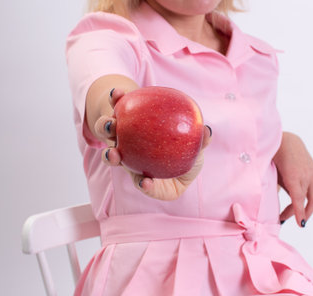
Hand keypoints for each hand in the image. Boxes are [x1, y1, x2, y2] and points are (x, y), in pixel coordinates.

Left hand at [93, 88, 211, 200]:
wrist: (176, 131)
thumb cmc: (188, 149)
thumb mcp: (198, 151)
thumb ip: (201, 144)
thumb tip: (207, 132)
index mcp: (150, 174)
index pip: (146, 184)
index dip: (145, 186)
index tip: (145, 181)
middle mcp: (131, 158)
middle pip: (117, 160)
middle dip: (111, 158)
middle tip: (114, 153)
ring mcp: (123, 139)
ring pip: (110, 137)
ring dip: (105, 130)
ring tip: (110, 123)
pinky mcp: (122, 119)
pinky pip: (118, 110)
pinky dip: (117, 102)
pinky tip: (118, 93)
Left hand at [273, 132, 312, 226]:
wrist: (286, 141)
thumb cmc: (274, 157)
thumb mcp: (272, 173)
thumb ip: (277, 187)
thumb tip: (276, 203)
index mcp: (293, 177)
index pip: (298, 199)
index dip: (298, 212)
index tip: (299, 224)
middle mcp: (306, 176)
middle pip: (305, 200)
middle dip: (298, 212)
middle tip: (285, 219)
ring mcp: (312, 173)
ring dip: (309, 209)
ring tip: (302, 218)